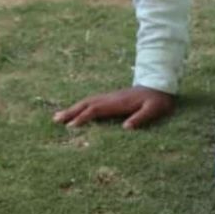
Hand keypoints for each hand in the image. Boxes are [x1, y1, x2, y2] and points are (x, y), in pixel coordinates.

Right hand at [53, 86, 174, 129]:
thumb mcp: (154, 109)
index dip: (83, 117)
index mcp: (118, 103)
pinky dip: (81, 106)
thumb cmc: (158, 100)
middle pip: (87, 104)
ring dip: (73, 108)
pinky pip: (92, 102)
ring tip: (58, 116)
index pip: (96, 110)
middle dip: (71, 112)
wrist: (160, 85)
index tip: (71, 126)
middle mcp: (111, 98)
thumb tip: (126, 128)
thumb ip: (141, 118)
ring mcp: (110, 97)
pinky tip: (76, 112)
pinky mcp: (111, 98)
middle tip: (55, 120)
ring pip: (88, 102)